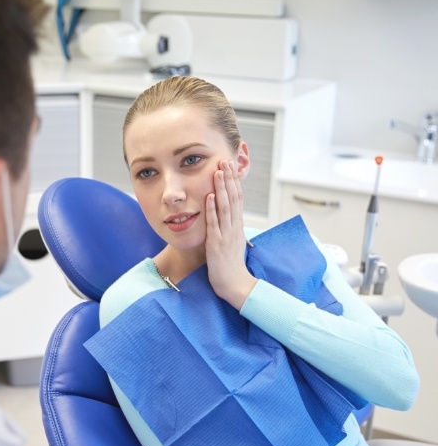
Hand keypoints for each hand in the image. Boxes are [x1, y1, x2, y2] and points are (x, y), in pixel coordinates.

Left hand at [205, 159, 256, 309]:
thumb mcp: (232, 242)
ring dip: (221, 188)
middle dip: (228, 179)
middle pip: (233, 198)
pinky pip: (214, 224)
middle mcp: (234, 227)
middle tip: (225, 160)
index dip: (234, 181)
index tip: (230, 166)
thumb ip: (230, 227)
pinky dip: (212, 209)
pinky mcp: (217, 244)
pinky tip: (208, 196)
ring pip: (225, 207)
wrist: (235, 285)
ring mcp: (226, 235)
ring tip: (218, 172)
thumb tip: (228, 215)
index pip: (238, 198)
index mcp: (237, 226)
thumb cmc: (231, 265)